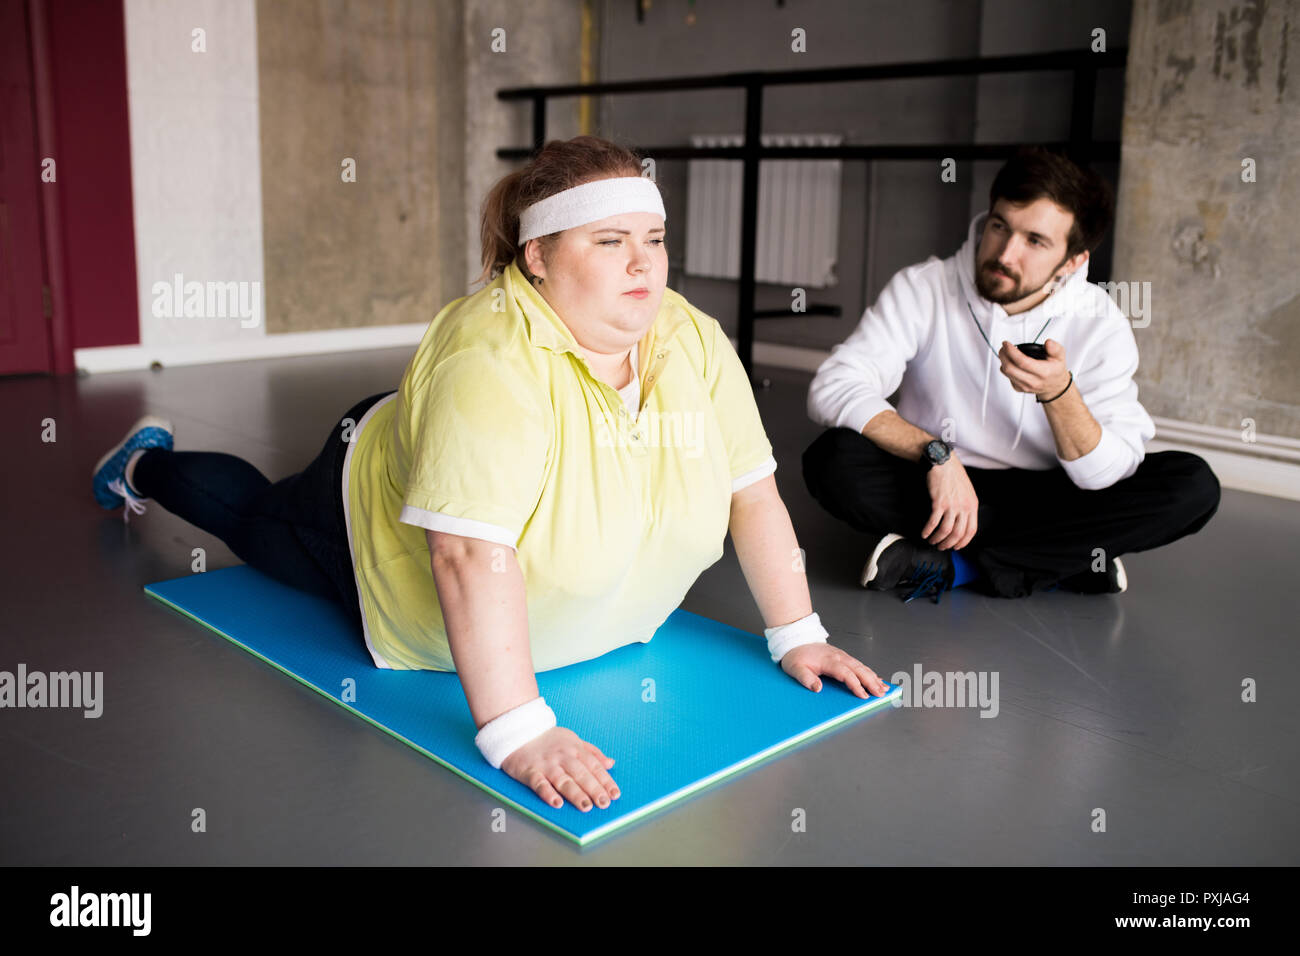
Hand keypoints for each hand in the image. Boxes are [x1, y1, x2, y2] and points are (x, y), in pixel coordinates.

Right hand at [499, 726, 619, 812]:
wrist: (518, 730)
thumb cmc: (548, 739)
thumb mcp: (573, 739)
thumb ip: (593, 752)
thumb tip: (611, 763)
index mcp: (575, 749)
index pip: (594, 766)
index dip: (605, 780)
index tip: (615, 794)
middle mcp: (563, 757)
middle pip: (581, 774)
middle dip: (594, 789)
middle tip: (604, 803)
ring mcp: (546, 765)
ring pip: (563, 780)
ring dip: (575, 794)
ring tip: (586, 806)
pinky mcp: (530, 771)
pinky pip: (540, 783)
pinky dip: (548, 793)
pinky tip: (556, 803)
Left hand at [780, 642, 888, 697]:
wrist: (796, 640)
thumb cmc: (796, 655)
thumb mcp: (795, 668)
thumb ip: (806, 678)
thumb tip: (817, 688)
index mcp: (828, 660)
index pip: (846, 673)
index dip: (855, 685)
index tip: (863, 695)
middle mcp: (838, 657)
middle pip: (859, 669)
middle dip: (871, 682)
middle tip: (880, 693)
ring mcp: (842, 656)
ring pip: (862, 667)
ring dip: (873, 677)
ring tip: (883, 688)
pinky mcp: (843, 657)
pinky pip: (859, 665)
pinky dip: (869, 672)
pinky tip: (876, 679)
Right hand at [923, 453, 977, 549]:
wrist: (943, 463)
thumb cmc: (954, 476)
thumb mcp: (967, 492)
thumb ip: (967, 507)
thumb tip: (961, 523)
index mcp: (973, 505)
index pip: (971, 530)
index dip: (963, 542)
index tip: (956, 547)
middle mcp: (964, 507)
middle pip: (958, 533)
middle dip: (949, 544)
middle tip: (942, 546)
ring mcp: (951, 506)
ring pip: (945, 531)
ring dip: (937, 539)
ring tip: (932, 541)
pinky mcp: (938, 503)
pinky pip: (933, 522)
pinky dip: (928, 530)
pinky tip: (924, 533)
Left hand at [998, 338, 1069, 398]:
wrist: (1055, 386)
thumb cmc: (1055, 370)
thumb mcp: (1060, 356)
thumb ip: (1055, 348)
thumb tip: (1048, 343)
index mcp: (1043, 372)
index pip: (1022, 362)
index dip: (1011, 352)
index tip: (1006, 344)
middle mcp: (1033, 381)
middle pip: (1010, 369)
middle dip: (1003, 356)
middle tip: (1003, 347)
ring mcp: (1025, 387)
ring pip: (1007, 373)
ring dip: (1003, 361)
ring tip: (1005, 352)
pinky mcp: (1019, 389)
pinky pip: (1007, 377)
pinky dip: (1005, 368)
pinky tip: (1009, 362)